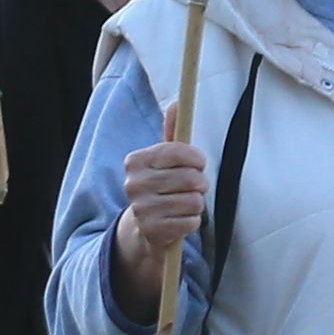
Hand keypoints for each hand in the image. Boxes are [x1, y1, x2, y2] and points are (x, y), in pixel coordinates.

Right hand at [114, 139, 211, 310]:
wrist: (144, 228)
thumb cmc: (160, 186)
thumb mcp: (164, 160)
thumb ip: (172, 132)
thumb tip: (177, 103)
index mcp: (136, 161)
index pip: (177, 151)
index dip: (196, 158)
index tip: (198, 163)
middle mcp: (133, 184)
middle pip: (190, 178)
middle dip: (200, 184)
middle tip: (194, 188)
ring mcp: (141, 209)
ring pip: (194, 201)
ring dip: (197, 204)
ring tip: (185, 204)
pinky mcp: (152, 231)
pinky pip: (191, 222)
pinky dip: (192, 222)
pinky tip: (180, 220)